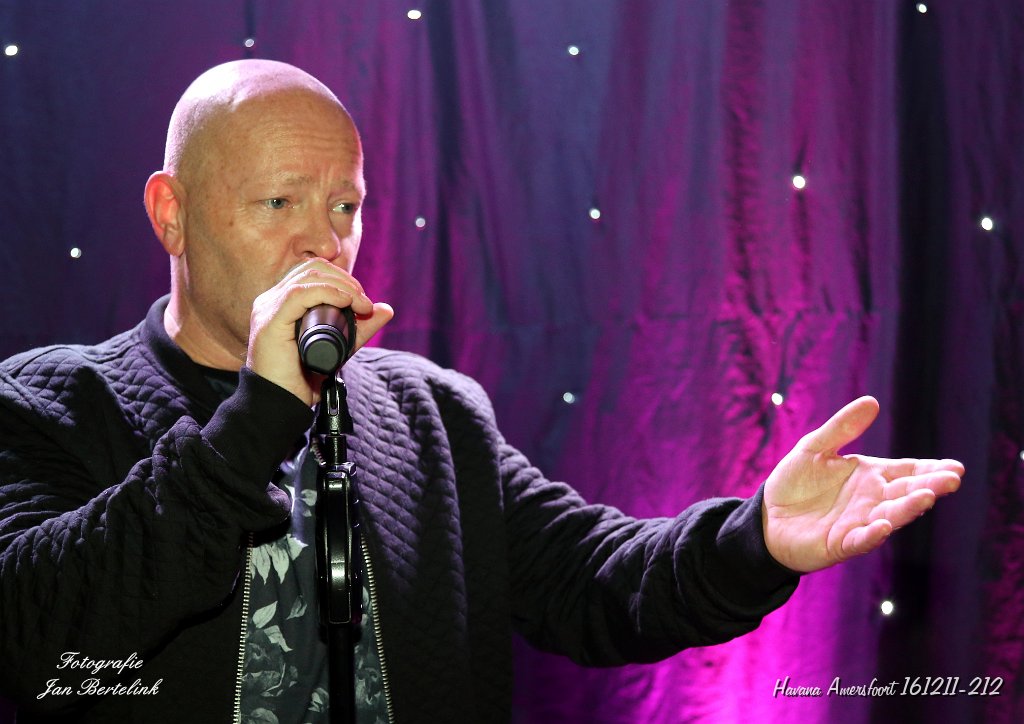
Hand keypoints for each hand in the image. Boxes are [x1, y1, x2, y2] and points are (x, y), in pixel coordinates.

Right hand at [245, 259, 393, 404]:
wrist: (281, 404)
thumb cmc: (303, 378)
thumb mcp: (338, 347)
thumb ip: (360, 329)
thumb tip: (386, 309)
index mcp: (283, 302)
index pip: (314, 272)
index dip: (342, 278)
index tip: (363, 300)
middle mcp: (272, 300)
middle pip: (313, 268)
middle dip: (346, 280)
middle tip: (365, 303)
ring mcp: (268, 309)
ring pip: (309, 276)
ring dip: (342, 286)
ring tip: (361, 305)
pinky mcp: (270, 321)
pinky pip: (299, 294)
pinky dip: (327, 292)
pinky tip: (345, 302)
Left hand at [762, 396, 963, 572]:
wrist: (767, 516)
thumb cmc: (795, 483)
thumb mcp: (815, 447)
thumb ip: (842, 428)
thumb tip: (872, 401)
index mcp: (870, 476)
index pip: (907, 471)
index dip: (931, 469)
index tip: (955, 467)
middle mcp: (871, 500)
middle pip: (906, 492)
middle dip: (930, 486)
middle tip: (952, 479)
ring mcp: (859, 523)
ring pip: (890, 516)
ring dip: (907, 508)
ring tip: (926, 497)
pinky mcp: (840, 544)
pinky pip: (860, 540)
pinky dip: (872, 535)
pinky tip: (883, 527)